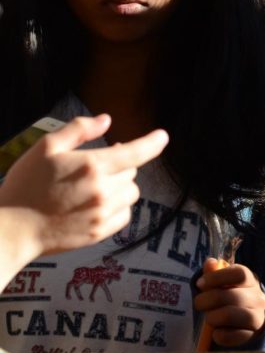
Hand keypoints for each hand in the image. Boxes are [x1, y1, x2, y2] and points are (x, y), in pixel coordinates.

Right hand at [0, 115, 167, 258]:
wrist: (12, 229)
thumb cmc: (25, 185)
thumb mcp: (46, 148)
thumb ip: (79, 130)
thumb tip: (106, 120)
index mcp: (92, 166)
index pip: (136, 152)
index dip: (153, 142)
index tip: (163, 136)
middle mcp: (103, 191)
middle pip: (131, 172)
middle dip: (119, 166)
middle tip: (93, 168)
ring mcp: (103, 213)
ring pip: (130, 193)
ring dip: (120, 187)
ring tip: (93, 188)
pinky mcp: (101, 233)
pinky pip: (125, 214)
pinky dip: (117, 207)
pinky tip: (96, 205)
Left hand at [194, 258, 264, 346]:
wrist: (250, 319)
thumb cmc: (233, 296)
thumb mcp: (225, 282)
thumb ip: (215, 272)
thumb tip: (210, 263)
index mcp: (251, 280)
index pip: (239, 273)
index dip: (217, 277)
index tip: (200, 283)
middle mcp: (257, 297)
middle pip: (232, 296)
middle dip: (208, 300)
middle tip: (199, 303)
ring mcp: (257, 317)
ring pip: (231, 315)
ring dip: (213, 317)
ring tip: (209, 318)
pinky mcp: (251, 334)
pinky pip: (231, 336)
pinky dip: (219, 335)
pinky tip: (216, 331)